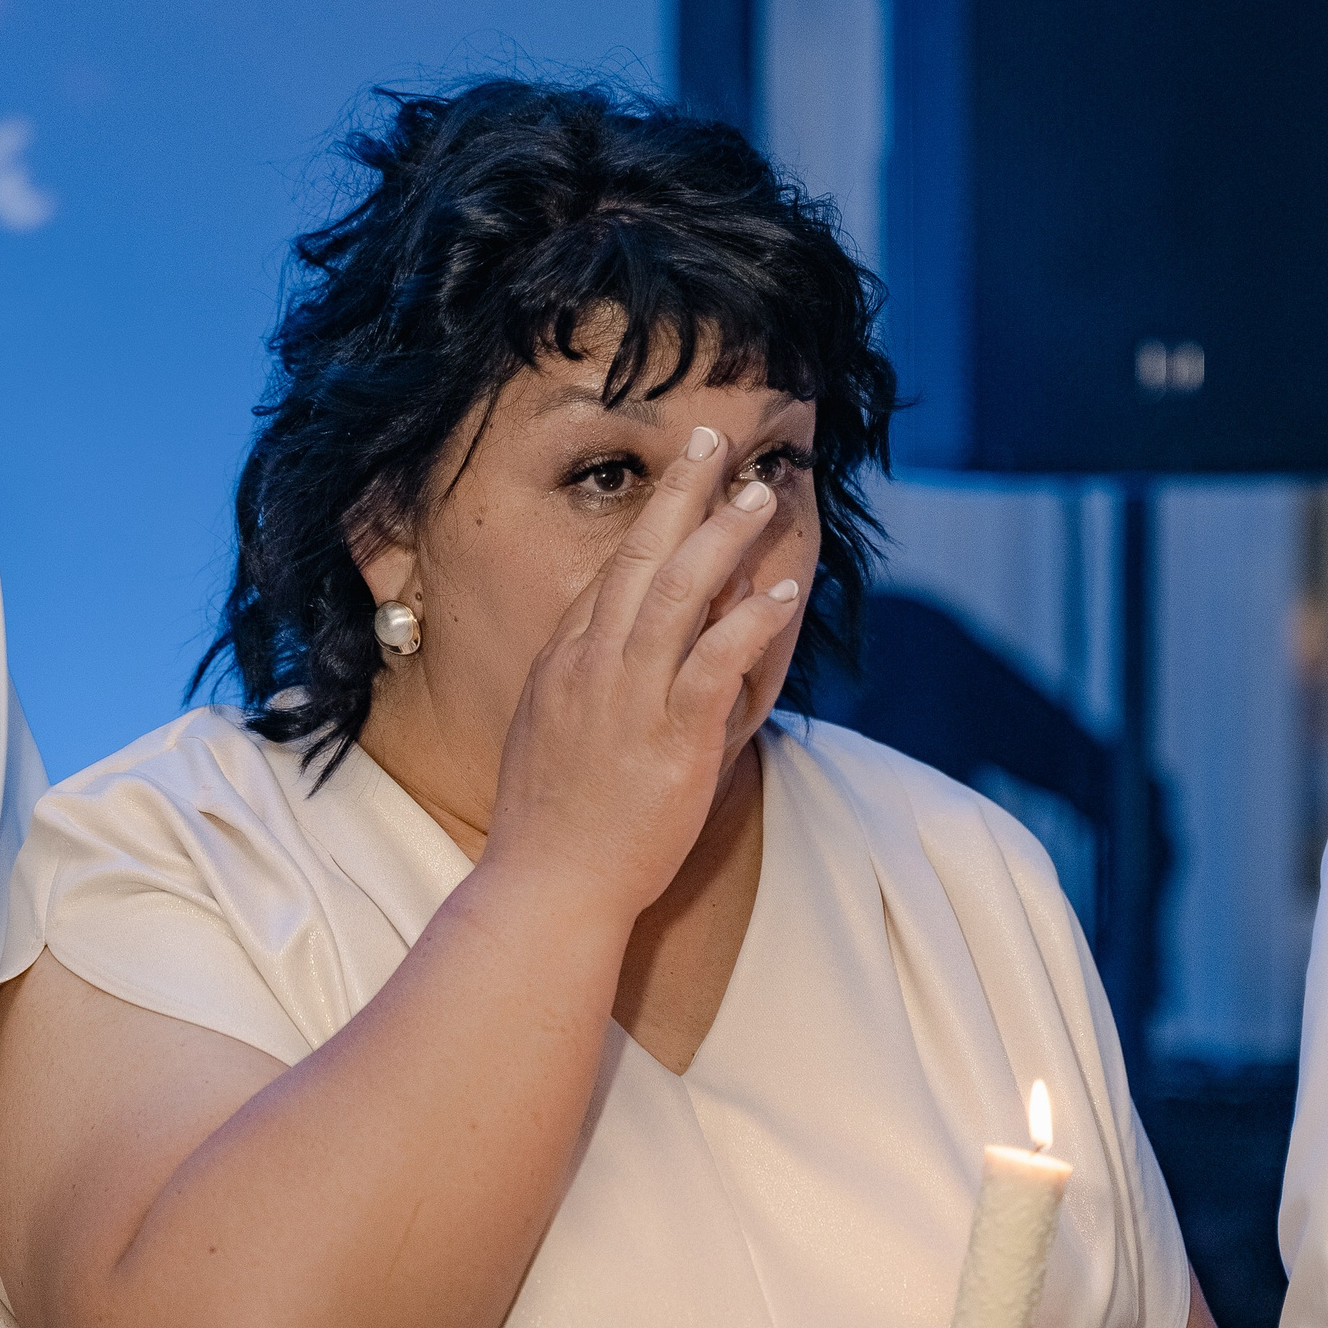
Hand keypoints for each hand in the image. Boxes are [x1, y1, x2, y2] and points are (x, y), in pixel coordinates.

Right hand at [487, 427, 802, 919]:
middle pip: (639, 559)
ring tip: (761, 497)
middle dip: (681, 494)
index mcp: (562, 665)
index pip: (610, 576)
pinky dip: (749, 624)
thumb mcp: (549, 738)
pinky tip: (780, 597)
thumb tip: (617, 658)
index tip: (682, 481)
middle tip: (715, 441)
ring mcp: (629, 700)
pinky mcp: (672, 739)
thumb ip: (586, 689)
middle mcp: (592, 668)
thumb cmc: (551, 828)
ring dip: (724, 537)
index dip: (649, 522)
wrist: (548, 887)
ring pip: (679, 594)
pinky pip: (716, 664)